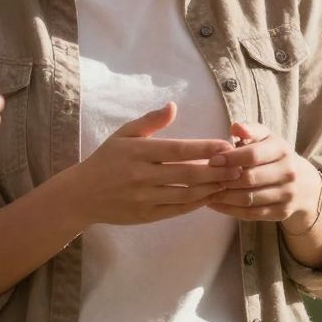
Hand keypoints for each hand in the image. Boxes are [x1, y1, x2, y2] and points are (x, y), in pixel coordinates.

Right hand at [62, 102, 239, 226]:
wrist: (82, 195)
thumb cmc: (106, 160)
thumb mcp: (124, 135)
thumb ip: (150, 121)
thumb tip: (174, 106)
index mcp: (139, 152)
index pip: (179, 150)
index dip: (205, 149)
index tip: (226, 145)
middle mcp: (143, 176)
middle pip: (187, 174)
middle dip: (216, 171)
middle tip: (239, 166)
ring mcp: (145, 198)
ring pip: (185, 194)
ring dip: (211, 189)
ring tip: (230, 182)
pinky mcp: (146, 215)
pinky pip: (177, 210)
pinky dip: (196, 204)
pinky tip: (210, 196)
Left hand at [208, 121, 321, 227]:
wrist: (302, 184)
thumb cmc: (274, 155)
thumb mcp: (266, 137)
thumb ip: (250, 129)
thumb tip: (235, 127)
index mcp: (283, 150)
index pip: (253, 155)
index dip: (230, 158)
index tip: (212, 160)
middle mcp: (288, 173)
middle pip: (249, 179)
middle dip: (225, 179)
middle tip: (207, 178)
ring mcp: (287, 195)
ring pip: (248, 199)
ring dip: (224, 196)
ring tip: (207, 191)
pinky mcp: (282, 213)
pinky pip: (250, 214)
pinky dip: (229, 210)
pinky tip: (216, 203)